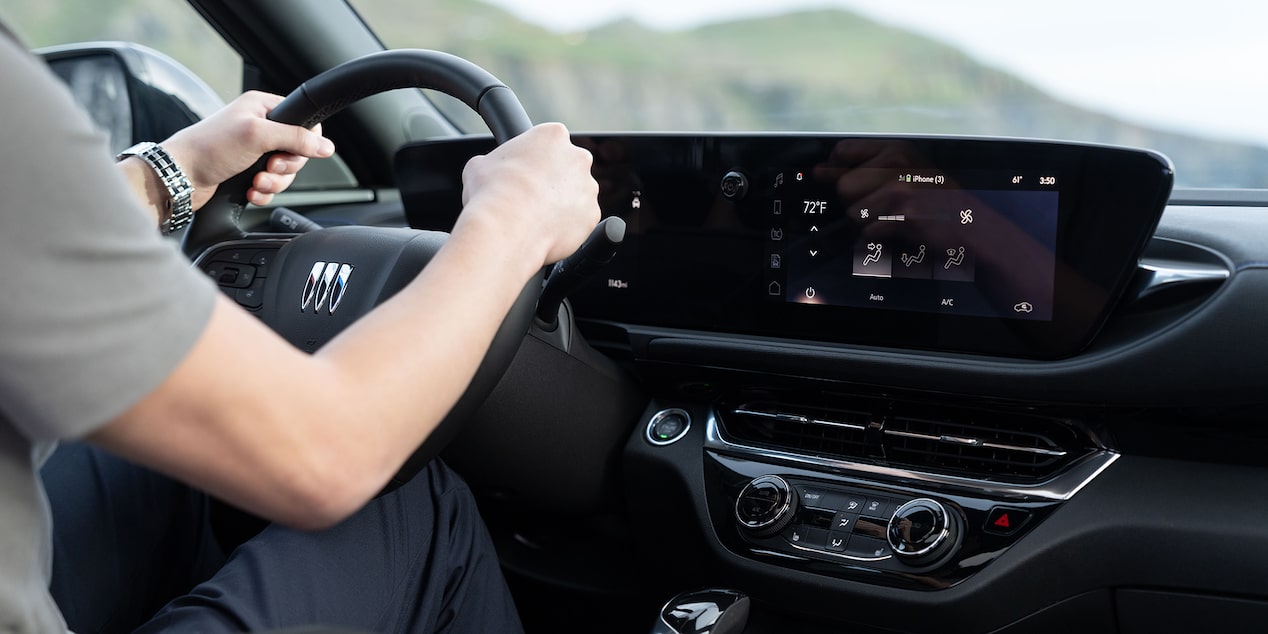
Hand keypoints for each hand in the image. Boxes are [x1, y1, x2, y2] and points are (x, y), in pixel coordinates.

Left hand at [161, 91, 335, 207]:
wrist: (180, 176)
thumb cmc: (209, 147)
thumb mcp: (258, 135)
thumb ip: (296, 138)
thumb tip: (326, 146)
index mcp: (262, 107)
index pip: (303, 121)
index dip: (306, 140)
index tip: (295, 151)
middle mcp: (259, 127)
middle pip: (297, 151)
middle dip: (285, 167)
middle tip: (270, 167)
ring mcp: (253, 151)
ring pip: (285, 172)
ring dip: (274, 183)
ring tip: (256, 183)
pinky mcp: (247, 172)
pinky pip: (271, 186)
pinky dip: (264, 193)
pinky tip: (250, 192)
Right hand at [458, 123, 599, 266]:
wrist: (506, 228)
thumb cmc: (492, 193)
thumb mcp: (479, 166)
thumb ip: (492, 162)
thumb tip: (486, 170)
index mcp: (552, 136)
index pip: (548, 142)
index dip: (534, 159)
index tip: (524, 172)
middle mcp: (577, 158)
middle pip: (568, 167)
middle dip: (552, 180)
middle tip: (530, 195)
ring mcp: (588, 188)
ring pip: (576, 195)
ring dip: (561, 204)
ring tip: (535, 217)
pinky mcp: (592, 215)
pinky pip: (580, 220)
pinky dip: (566, 226)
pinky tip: (545, 230)